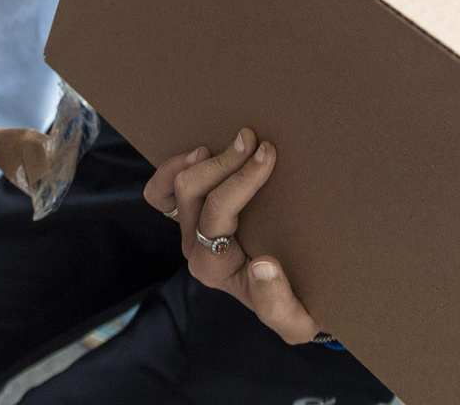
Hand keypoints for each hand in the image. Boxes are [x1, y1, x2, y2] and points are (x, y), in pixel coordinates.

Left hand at [144, 128, 322, 344]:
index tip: (269, 154)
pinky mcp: (192, 217)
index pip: (218, 213)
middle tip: (255, 139)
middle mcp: (197, 249)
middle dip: (224, 161)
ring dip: (202, 159)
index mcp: (216, 269)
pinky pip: (162, 195)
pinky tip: (203, 150)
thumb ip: (278, 303)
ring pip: (174, 188)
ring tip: (237, 140)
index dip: (240, 179)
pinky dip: (174, 168)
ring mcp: (191, 231)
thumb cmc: (296, 308)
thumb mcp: (297, 319)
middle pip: (191, 192)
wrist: (295, 304)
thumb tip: (263, 266)